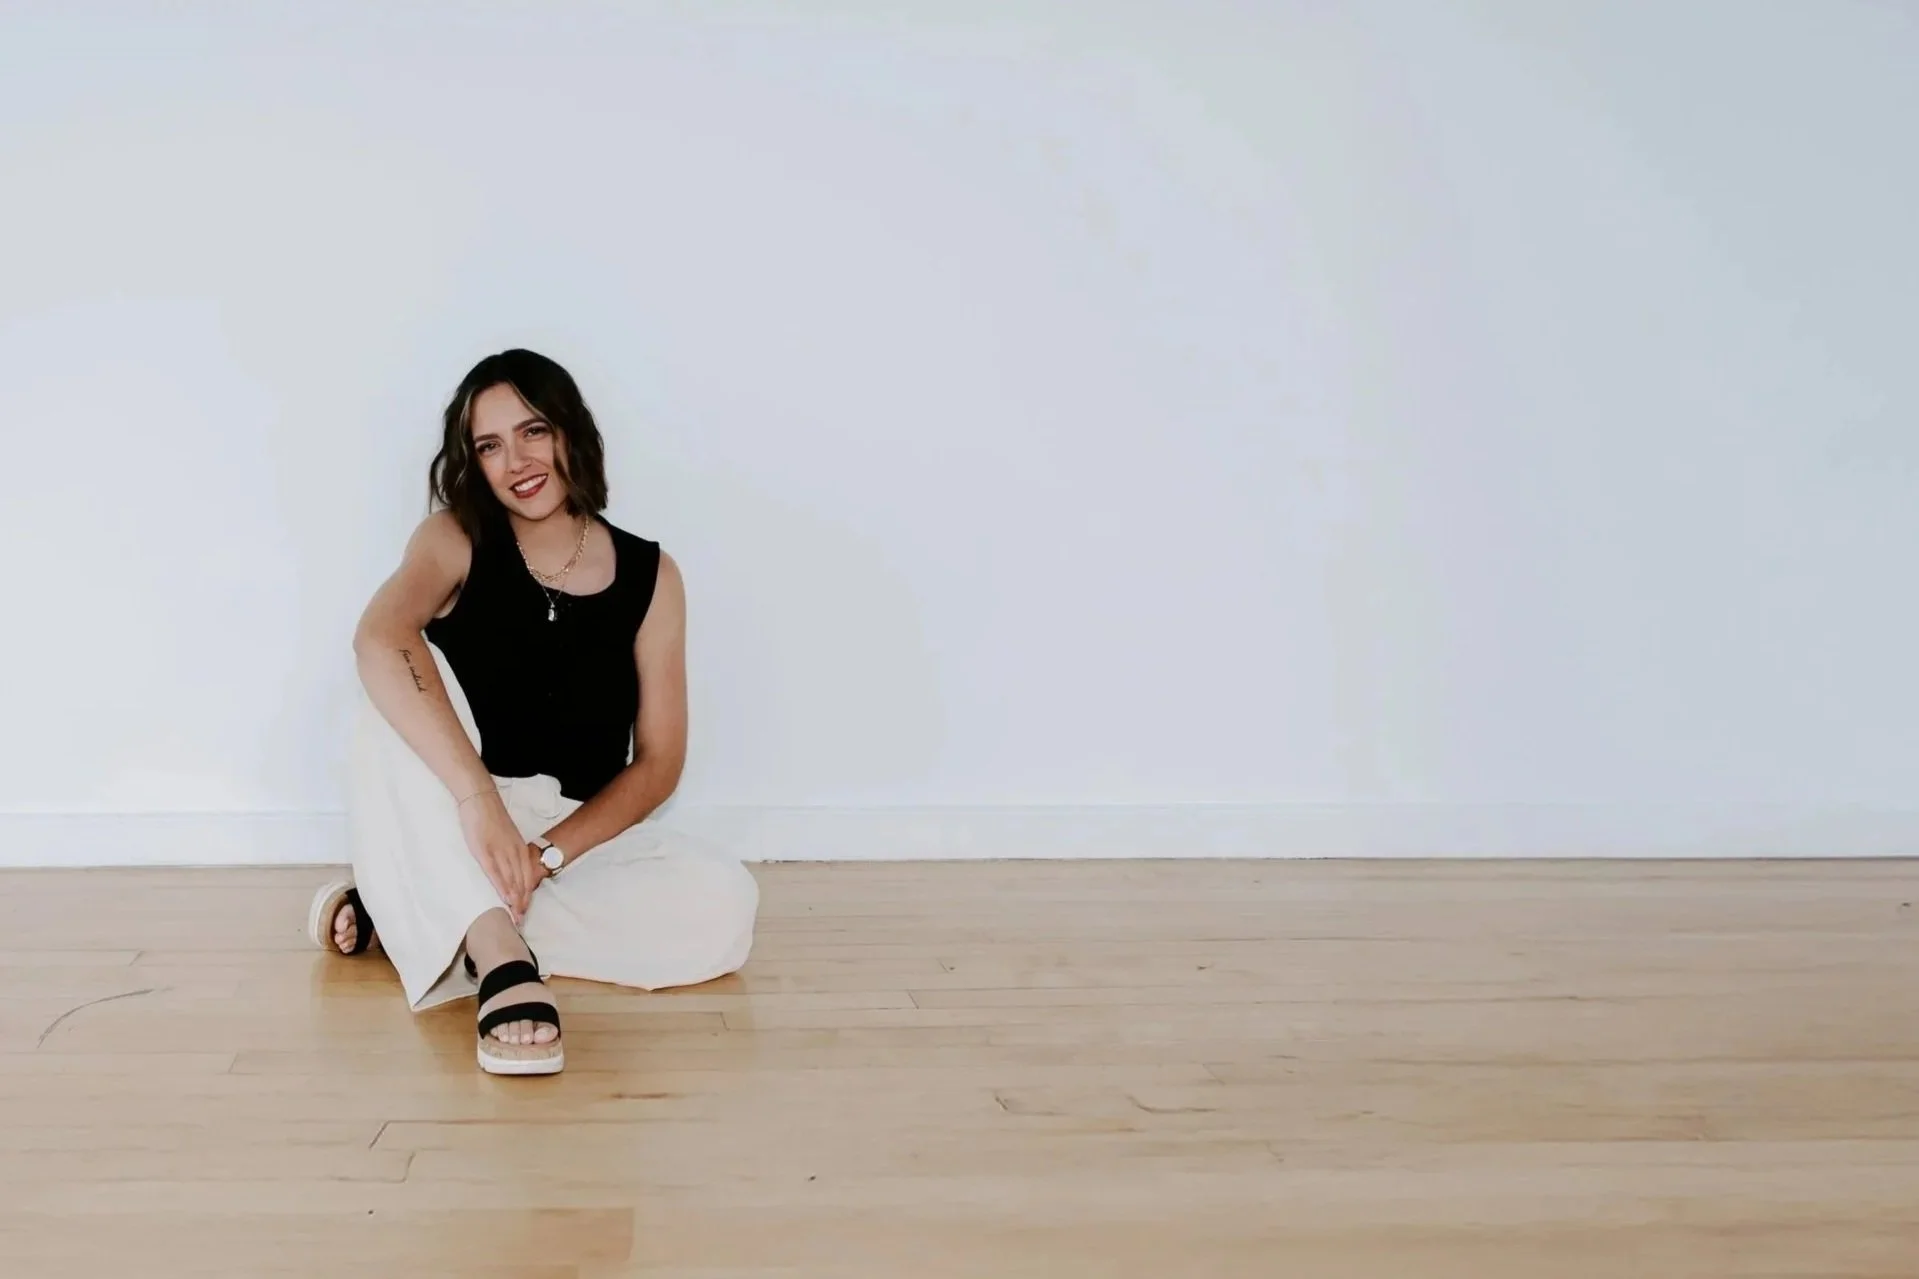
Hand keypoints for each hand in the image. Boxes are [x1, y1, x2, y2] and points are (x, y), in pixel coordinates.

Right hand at [457, 791, 534, 923]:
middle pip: (521, 880)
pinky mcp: (485, 849)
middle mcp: (513, 850)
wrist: (480, 798)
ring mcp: (500, 850)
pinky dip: (501, 885)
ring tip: (515, 914)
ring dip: (514, 898)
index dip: (526, 894)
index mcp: (518, 848)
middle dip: (522, 902)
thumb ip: (508, 852)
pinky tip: (504, 896)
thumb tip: (509, 868)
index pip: (526, 875)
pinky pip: (495, 871)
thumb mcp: (505, 836)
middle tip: (520, 920)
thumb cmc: (490, 818)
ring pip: (511, 878)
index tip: (525, 911)